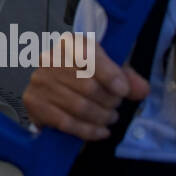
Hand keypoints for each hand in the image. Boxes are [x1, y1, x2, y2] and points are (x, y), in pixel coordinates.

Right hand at [22, 34, 149, 140]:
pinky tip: (100, 131)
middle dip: (109, 101)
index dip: (111, 76)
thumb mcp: (106, 69)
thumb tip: (141, 90)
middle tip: (115, 107)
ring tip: (109, 118)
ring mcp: (39, 81)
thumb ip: (126, 77)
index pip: (89, 57)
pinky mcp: (34, 103)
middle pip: (88, 87)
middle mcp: (50, 59)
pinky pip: (66, 123)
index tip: (123, 91)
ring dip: (101, 117)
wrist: (50, 88)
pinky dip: (88, 131)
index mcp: (70, 44)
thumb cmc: (82, 76)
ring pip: (79, 107)